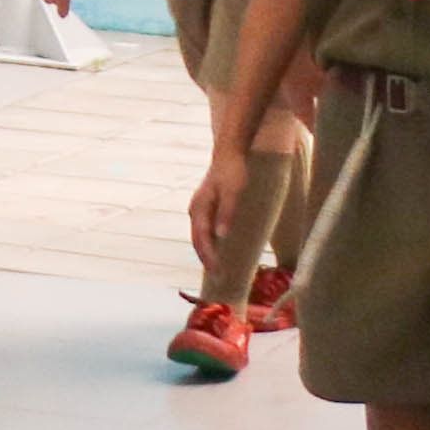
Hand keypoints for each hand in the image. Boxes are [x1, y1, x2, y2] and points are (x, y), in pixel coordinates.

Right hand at [188, 145, 247, 282]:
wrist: (229, 153)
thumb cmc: (233, 172)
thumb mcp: (233, 193)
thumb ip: (227, 214)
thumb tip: (221, 236)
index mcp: (200, 208)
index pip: (202, 239)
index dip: (209, 256)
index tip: (217, 272)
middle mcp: (195, 209)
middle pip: (197, 239)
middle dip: (206, 258)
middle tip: (218, 276)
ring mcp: (198, 207)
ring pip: (199, 234)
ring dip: (206, 251)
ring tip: (215, 265)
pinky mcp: (205, 206)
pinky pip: (203, 228)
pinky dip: (208, 241)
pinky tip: (217, 246)